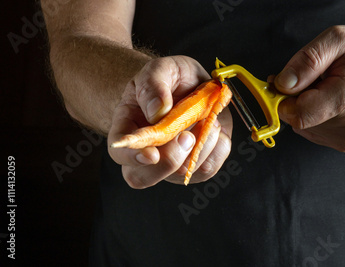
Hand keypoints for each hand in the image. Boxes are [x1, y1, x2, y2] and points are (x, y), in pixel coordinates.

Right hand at [108, 56, 232, 187]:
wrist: (192, 84)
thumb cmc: (170, 78)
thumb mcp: (161, 69)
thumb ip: (153, 85)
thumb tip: (157, 111)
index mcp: (128, 128)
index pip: (120, 152)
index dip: (132, 157)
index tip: (151, 154)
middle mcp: (147, 151)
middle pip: (144, 177)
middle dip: (170, 161)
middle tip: (187, 135)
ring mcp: (172, 162)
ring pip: (180, 174)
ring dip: (200, 148)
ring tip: (206, 118)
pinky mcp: (198, 163)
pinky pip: (208, 168)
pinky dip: (217, 149)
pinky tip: (214, 127)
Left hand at [274, 26, 344, 151]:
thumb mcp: (338, 39)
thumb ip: (308, 60)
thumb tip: (282, 84)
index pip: (298, 114)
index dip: (282, 98)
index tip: (283, 82)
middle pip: (298, 120)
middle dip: (294, 99)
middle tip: (310, 78)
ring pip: (302, 127)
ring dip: (304, 106)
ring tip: (324, 87)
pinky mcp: (344, 143)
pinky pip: (311, 131)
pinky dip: (312, 115)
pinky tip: (328, 100)